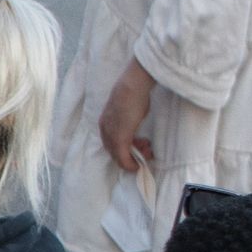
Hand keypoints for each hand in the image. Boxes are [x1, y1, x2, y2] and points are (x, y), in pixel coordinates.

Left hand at [99, 60, 155, 175]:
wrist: (132, 86)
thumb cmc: (133, 92)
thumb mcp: (127, 108)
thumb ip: (127, 119)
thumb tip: (134, 123)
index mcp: (104, 122)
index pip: (111, 142)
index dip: (126, 146)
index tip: (140, 143)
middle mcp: (105, 131)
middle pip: (114, 151)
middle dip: (130, 154)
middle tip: (146, 148)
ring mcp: (111, 135)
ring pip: (118, 156)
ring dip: (133, 158)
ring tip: (148, 150)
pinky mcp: (120, 139)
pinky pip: (122, 159)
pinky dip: (130, 164)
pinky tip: (138, 165)